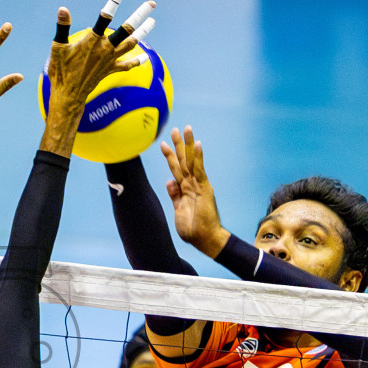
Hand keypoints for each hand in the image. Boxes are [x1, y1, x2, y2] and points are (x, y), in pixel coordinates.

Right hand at [43, 4, 142, 113]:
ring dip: (143, 32)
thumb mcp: (58, 47)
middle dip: (140, 15)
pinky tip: (145, 56)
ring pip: (131, 43)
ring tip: (153, 21)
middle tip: (151, 4)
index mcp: (92, 41)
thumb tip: (63, 9)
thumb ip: (62, 27)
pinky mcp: (111, 70)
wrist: (69, 96)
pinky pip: (128, 65)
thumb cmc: (61, 71)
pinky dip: (137, 60)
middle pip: (127, 29)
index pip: (105, 17)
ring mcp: (110, 60)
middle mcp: (105, 49)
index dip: (115, 2)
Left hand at [161, 126, 227, 257]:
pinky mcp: (204, 188)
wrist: (205, 238)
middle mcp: (192, 184)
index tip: (162, 144)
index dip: (169, 156)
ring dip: (188, 145)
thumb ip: (174, 195)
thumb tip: (169, 181)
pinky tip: (197, 144)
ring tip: (186, 129)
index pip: (176, 169)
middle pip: (184, 160)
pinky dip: (199, 157)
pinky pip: (200, 170)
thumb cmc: (192, 228)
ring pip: (191, 161)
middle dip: (179, 144)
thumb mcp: (178, 210)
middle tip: (175, 129)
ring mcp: (199, 184)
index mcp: (184, 189)